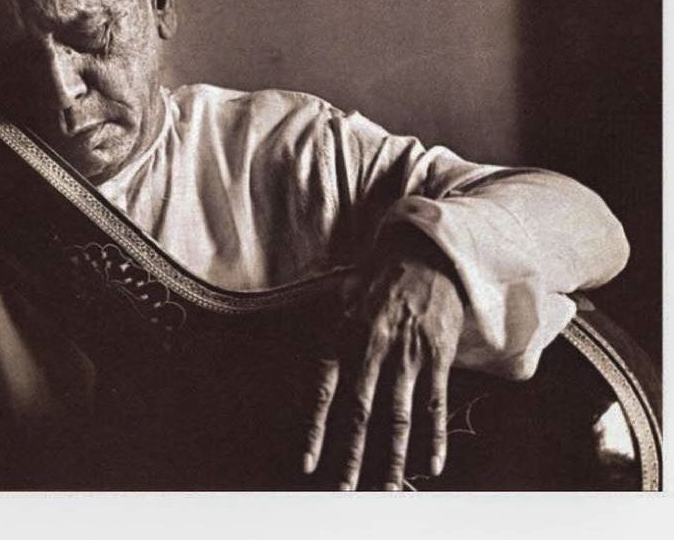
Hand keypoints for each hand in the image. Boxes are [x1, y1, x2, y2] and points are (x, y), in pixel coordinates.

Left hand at [302, 237, 463, 489]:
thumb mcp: (341, 298)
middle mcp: (372, 349)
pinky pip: (434, 403)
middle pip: (359, 413)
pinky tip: (432, 464)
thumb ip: (327, 333)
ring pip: (398, 416)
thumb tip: (315, 366)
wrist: (425, 252)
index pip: (324, 392)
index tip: (307, 464)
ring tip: (388, 489)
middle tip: (345, 491)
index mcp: (343, 336)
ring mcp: (407, 355)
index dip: (315, 430)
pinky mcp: (437, 356)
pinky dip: (434, 436)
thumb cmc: (378, 279)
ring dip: (393, 457)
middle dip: (351, 456)